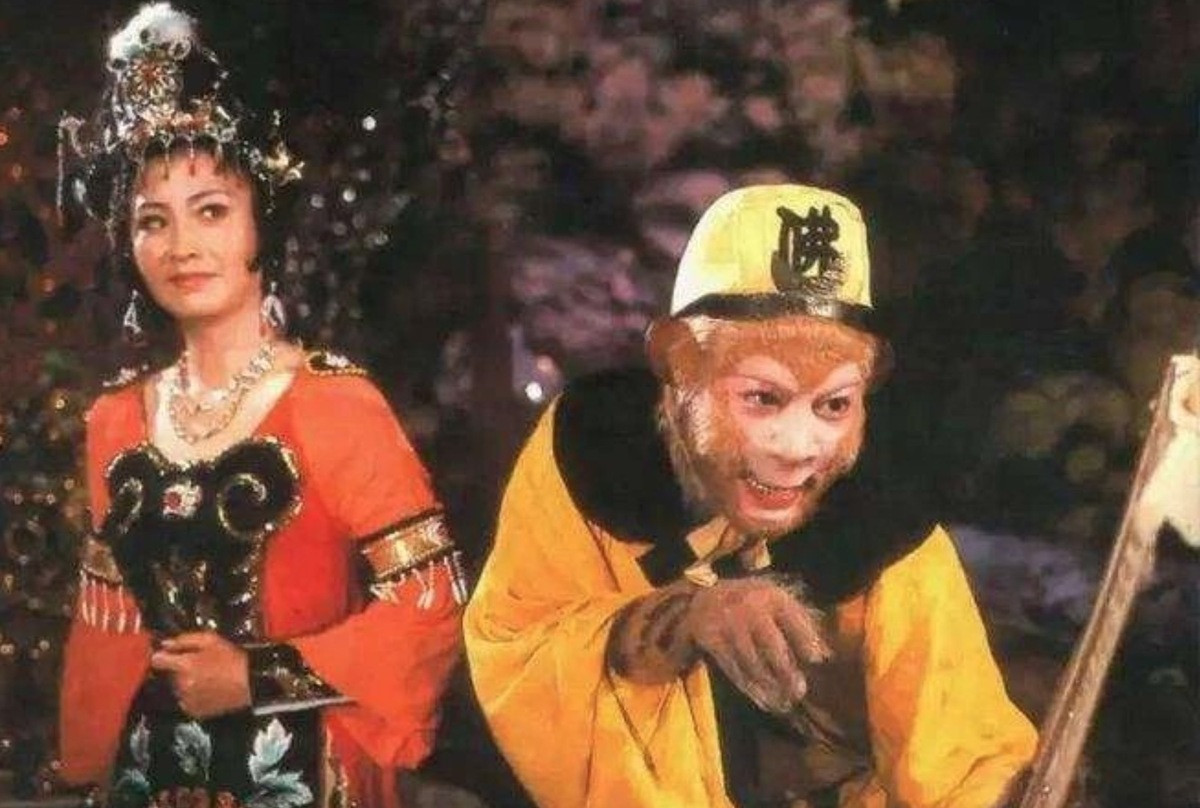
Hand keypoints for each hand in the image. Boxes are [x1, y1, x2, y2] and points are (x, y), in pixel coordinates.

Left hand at [149, 632, 251, 718]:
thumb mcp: (210, 640)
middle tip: (199, 665)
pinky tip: (207, 689)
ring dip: (186, 682)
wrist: (249, 683)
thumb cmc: (233, 660)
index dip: (161, 656)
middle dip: (179, 669)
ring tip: (206, 677)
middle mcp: (182, 684)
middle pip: (169, 675)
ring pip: (177, 688)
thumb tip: (166, 644)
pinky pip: (185, 700)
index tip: (166, 655)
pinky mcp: (194, 710)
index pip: (157, 660)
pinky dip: (192, 695)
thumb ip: (184, 640)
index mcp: (184, 665)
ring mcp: (187, 699)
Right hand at [685, 575, 830, 713]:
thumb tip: (825, 656)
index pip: (792, 618)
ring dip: (769, 686)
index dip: (805, 638)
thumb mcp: (778, 601)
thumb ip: (802, 624)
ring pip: (751, 661)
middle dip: (786, 670)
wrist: (705, 595)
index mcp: (772, 597)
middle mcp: (750, 608)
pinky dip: (749, 687)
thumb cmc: (754, 603)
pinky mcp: (713, 640)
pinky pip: (733, 668)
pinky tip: (762, 700)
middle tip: (799, 692)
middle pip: (771, 643)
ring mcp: (729, 624)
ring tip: (784, 704)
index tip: (816, 659)